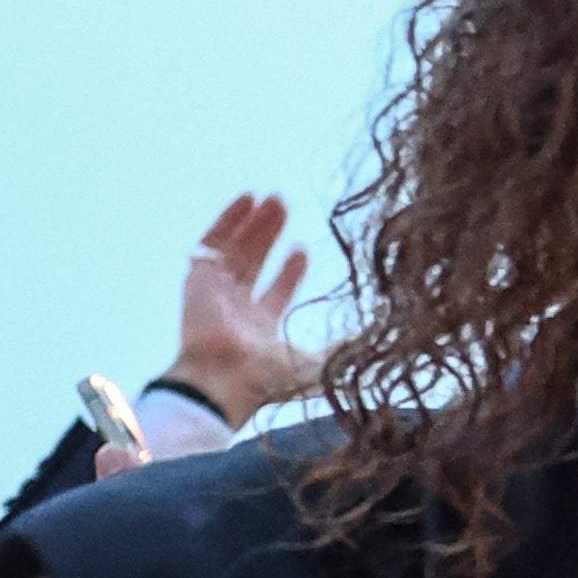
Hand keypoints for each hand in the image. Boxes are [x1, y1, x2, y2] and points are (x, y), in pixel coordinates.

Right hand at [167, 195, 322, 423]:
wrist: (224, 379)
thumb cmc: (267, 378)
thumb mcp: (317, 364)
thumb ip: (343, 348)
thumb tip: (379, 337)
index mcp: (260, 330)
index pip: (275, 295)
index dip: (289, 273)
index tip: (302, 251)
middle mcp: (235, 311)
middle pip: (254, 264)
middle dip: (269, 236)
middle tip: (286, 208)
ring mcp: (216, 293)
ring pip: (236, 250)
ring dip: (255, 224)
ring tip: (274, 198)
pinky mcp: (199, 279)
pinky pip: (212, 242)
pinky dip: (229, 219)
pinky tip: (249, 199)